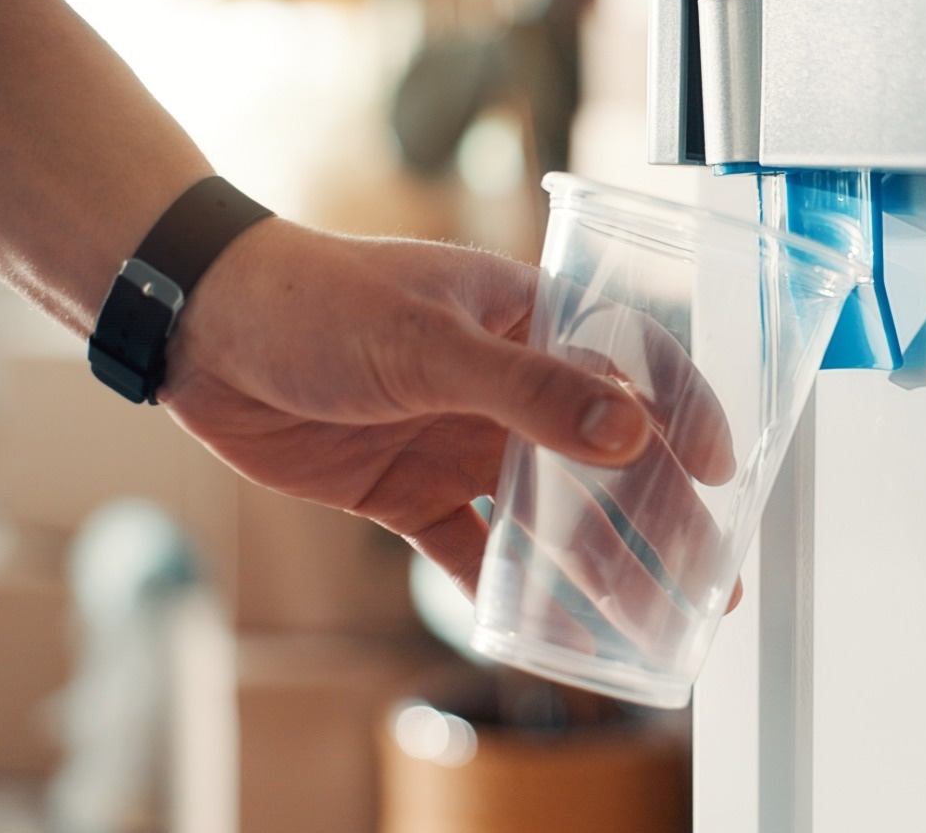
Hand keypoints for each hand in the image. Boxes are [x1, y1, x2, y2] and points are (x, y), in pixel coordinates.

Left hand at [159, 218, 677, 594]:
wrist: (202, 331)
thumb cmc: (311, 300)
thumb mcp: (427, 341)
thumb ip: (529, 389)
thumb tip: (629, 435)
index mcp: (526, 320)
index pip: (634, 364)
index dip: (686, 416)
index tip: (723, 473)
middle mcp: (505, 383)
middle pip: (604, 456)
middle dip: (660, 515)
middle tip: (705, 577)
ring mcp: (458, 440)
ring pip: (549, 513)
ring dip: (598, 563)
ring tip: (648, 616)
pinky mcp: (408, 492)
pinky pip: (471, 549)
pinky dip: (505, 588)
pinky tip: (540, 626)